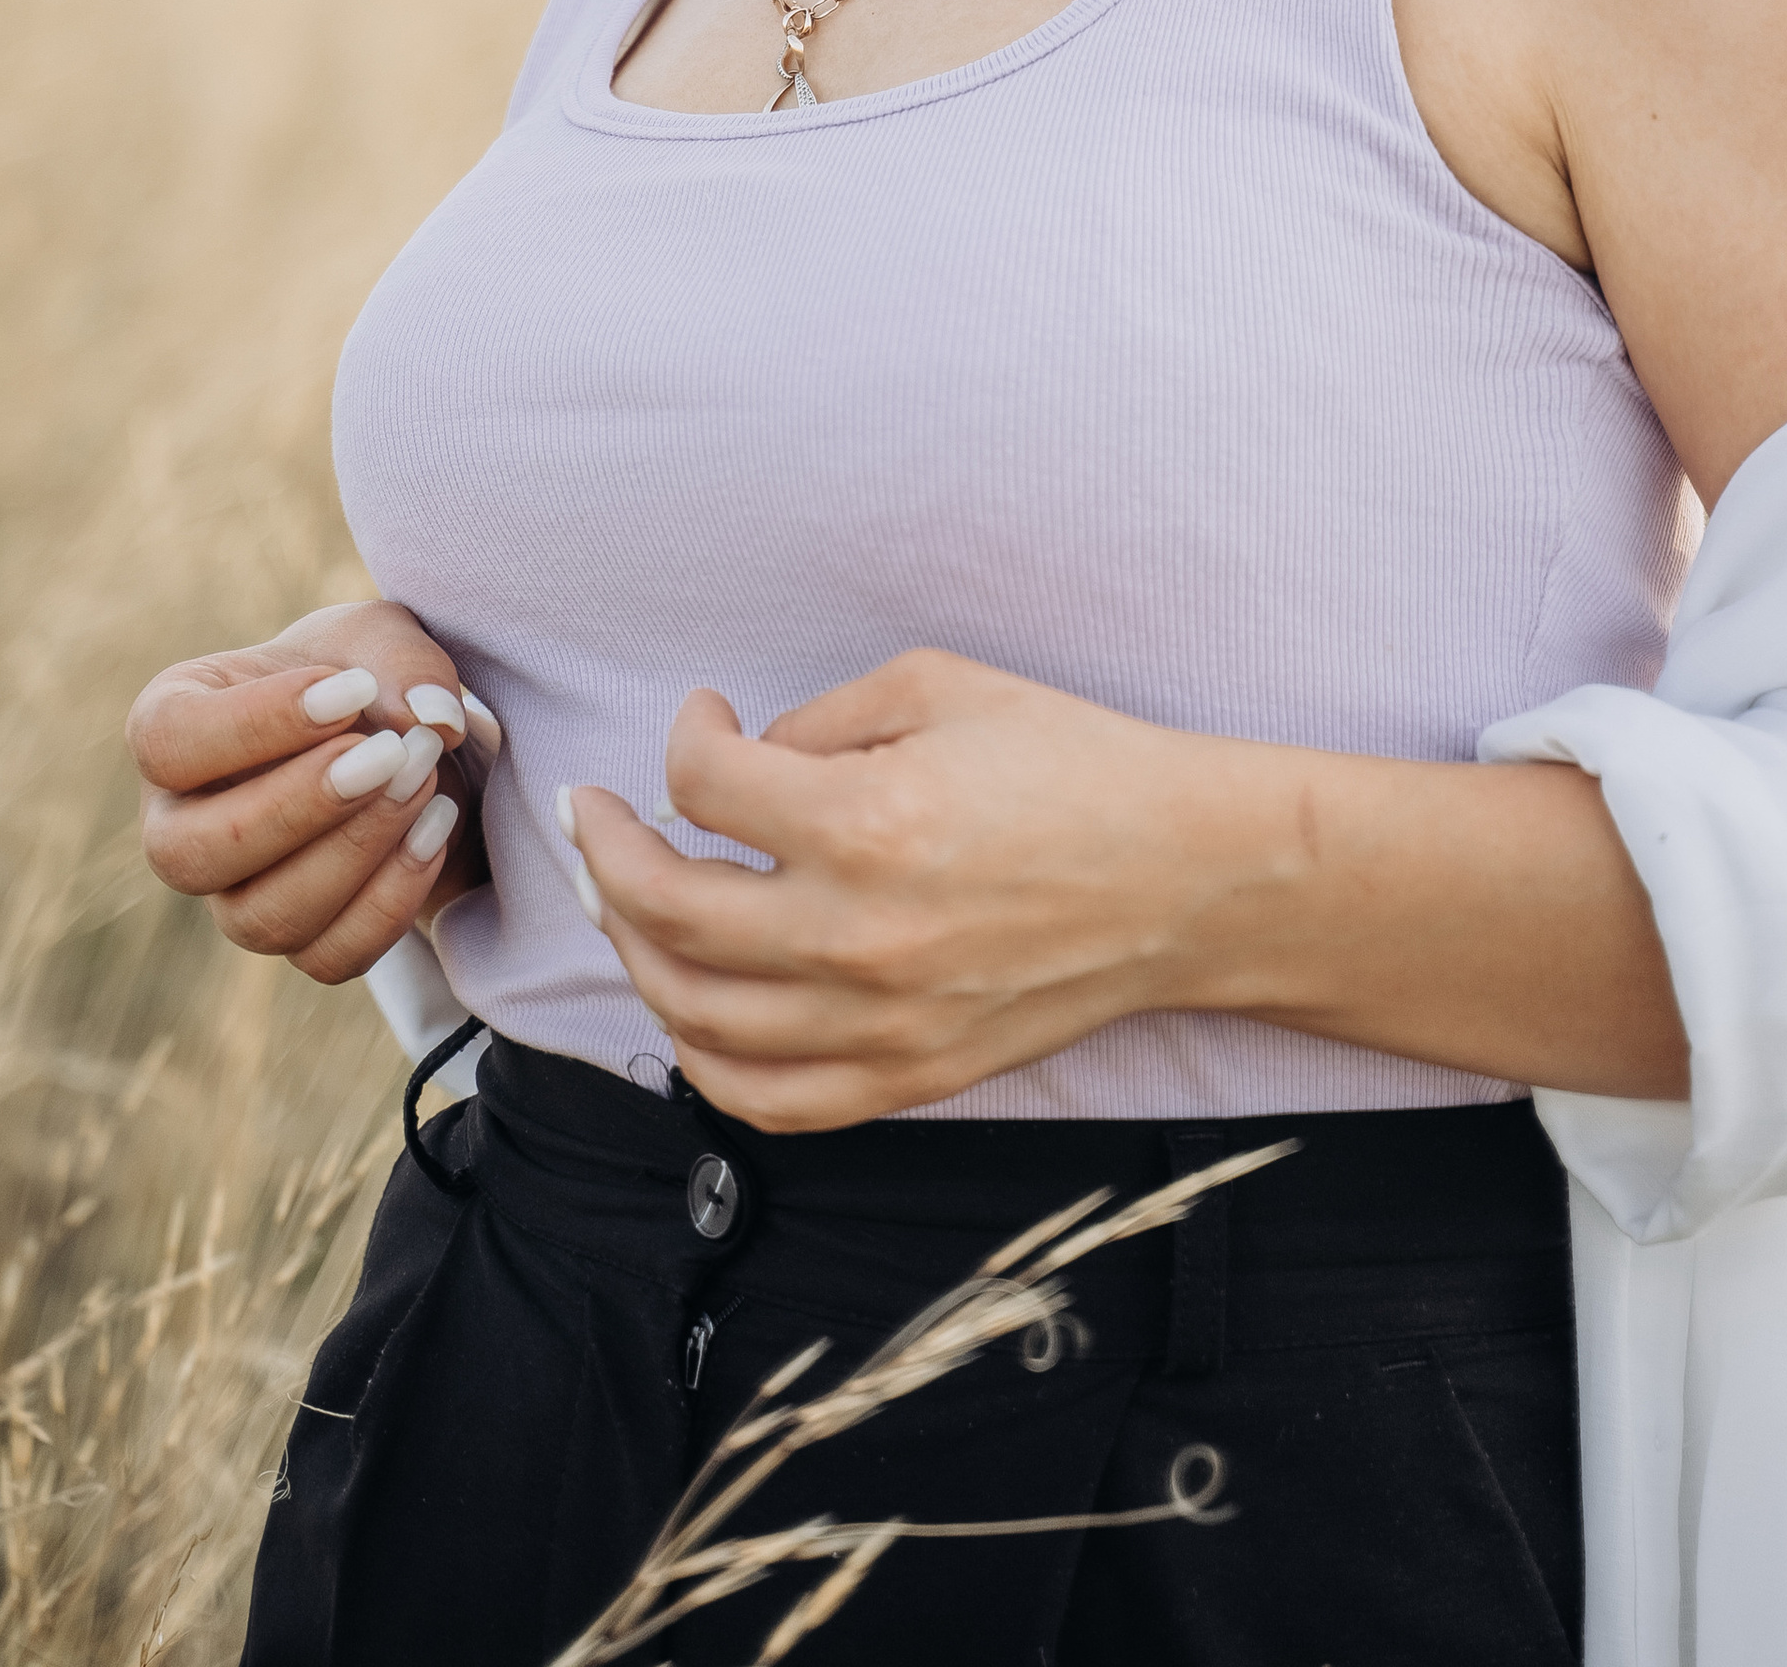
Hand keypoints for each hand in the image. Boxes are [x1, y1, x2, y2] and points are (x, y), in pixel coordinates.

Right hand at [128, 601, 499, 984]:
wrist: (397, 740)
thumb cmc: (358, 675)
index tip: (351, 692)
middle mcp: (181, 824)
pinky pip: (327, 957)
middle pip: (189, 853)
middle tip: (391, 752)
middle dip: (299, 807)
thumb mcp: (380, 638)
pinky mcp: (298, 938)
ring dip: (354, 854)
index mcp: (172, 728)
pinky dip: (391, 902)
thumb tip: (431, 717)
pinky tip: (436, 829)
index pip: (167, 741)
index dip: (255, 723)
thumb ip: (400, 660)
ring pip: (261, 920)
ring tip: (425, 779)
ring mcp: (232, 896)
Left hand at [566, 649, 1225, 1128]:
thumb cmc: (1074, 766)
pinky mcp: (905, 1076)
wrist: (1187, 879)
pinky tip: (684, 1009)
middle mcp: (856, 936)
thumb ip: (823, 718)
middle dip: (610, 851)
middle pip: (667, 909)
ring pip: (694, 1011)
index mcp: (865, 823)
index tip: (703, 718)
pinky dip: (701, 1059)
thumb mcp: (942, 687)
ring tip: (625, 902)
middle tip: (600, 814)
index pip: (705, 784)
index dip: (683, 737)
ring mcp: (878, 1023)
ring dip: (634, 950)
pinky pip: (763, 1100)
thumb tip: (748, 760)